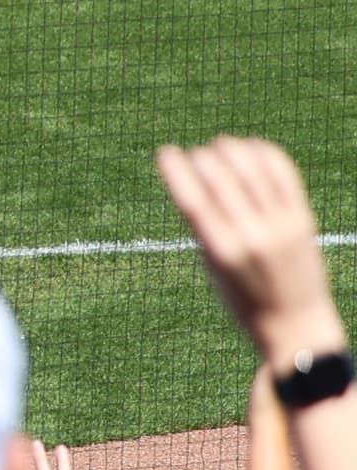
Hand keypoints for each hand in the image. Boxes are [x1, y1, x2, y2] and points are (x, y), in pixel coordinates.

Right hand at [159, 135, 348, 363]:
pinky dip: (265, 155)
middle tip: (195, 154)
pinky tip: (251, 148)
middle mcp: (252, 236)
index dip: (176, 171)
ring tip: (221, 145)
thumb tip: (195, 179)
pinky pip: (283, 175)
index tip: (165, 153)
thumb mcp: (212, 267)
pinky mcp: (303, 220)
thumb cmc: (243, 299)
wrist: (296, 324)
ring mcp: (281, 226)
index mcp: (221, 252)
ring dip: (232, 149)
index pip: (194, 201)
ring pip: (253, 169)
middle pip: (222, 179)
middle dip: (203, 157)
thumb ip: (205, 227)